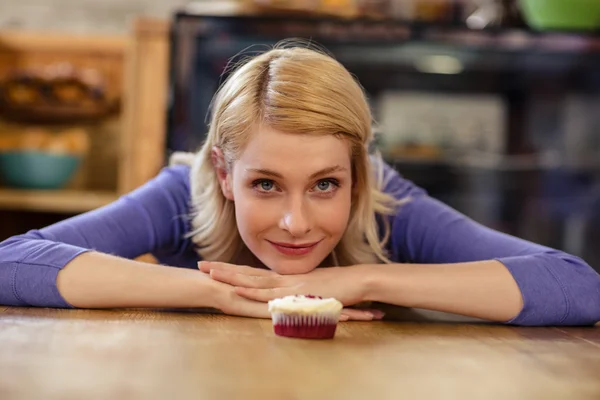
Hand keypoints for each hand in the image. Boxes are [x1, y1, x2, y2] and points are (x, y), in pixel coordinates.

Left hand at [199, 262, 382, 320]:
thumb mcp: (314, 291)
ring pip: (254, 280)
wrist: (358, 281)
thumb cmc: (340, 287)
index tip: (217, 267)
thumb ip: (300, 294)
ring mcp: (289, 285)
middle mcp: (284, 278)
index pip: (255, 273)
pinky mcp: (296, 293)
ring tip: (210, 273)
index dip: (235, 270)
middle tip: (202, 264)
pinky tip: (237, 290)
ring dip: (231, 277)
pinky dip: (253, 291)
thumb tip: (290, 300)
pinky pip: (271, 293)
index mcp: (286, 278)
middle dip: (224, 269)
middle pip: (248, 273)